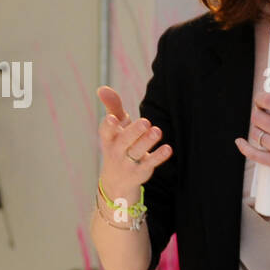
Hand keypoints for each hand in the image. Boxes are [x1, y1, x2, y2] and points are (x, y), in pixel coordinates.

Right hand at [96, 85, 171, 201]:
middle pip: (125, 141)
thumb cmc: (117, 143)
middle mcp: (116, 151)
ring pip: (137, 152)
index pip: (106, 132)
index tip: (112, 118)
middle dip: (134, 132)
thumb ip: (112, 107)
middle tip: (145, 122)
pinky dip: (159, 156)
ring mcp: (128, 162)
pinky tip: (168, 148)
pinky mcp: (141, 171)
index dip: (109, 126)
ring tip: (157, 131)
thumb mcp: (114, 126)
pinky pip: (150, 163)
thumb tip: (102, 89)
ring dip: (147, 142)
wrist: (116, 180)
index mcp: (108, 139)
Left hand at [235, 90, 269, 192]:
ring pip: (257, 134)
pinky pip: (255, 154)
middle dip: (256, 112)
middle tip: (259, 113)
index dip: (260, 97)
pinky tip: (240, 142)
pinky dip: (244, 147)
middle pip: (259, 117)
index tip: (260, 98)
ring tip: (260, 128)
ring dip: (255, 129)